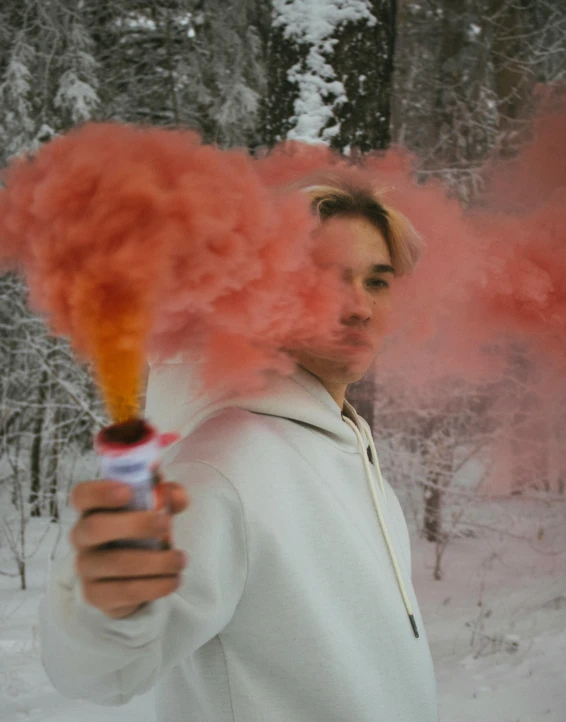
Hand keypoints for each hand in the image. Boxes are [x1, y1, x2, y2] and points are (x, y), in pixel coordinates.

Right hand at [69, 479, 189, 618]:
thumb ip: (167, 496)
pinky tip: (172, 580)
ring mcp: (86, 567)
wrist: (132, 575)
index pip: (82, 495)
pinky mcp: (97, 595)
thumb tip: (176, 498)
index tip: (128, 492)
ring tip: (180, 560)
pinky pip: (124, 592)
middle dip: (135, 525)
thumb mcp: (156, 507)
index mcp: (93, 509)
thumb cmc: (140, 531)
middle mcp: (82, 537)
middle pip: (95, 528)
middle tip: (166, 524)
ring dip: (155, 561)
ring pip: (116, 563)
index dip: (100, 492)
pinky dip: (154, 586)